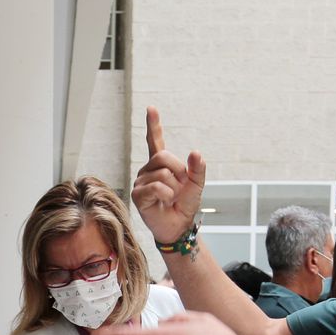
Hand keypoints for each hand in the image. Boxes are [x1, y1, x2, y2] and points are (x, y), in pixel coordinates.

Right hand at [131, 107, 206, 245]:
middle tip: (180, 187)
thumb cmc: (184, 205)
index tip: (151, 108)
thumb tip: (195, 152)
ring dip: (174, 187)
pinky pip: (156, 187)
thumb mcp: (197, 184)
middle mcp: (148, 170)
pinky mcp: (138, 195)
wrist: (178, 226)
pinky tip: (166, 201)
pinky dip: (167, 194)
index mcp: (161, 164)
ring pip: (162, 173)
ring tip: (172, 197)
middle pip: (163, 156)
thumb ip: (198, 168)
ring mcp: (141, 182)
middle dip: (179, 171)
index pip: (155, 141)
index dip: (153, 125)